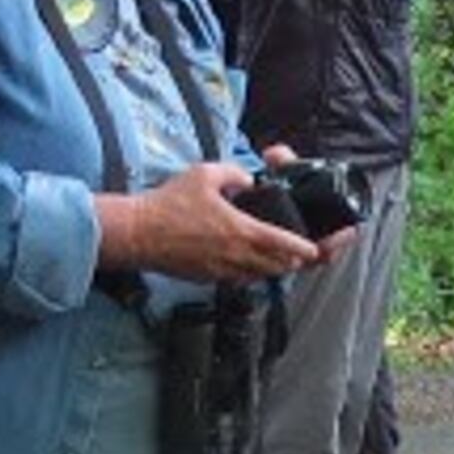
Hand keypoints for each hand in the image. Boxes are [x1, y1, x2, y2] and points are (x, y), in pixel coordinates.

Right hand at [94, 162, 328, 285]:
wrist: (136, 233)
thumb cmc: (168, 203)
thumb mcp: (205, 174)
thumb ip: (234, 174)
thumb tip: (248, 179)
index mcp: (239, 230)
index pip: (282, 243)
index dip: (304, 248)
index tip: (317, 249)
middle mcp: (234, 256)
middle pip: (277, 266)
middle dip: (295, 261)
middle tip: (307, 254)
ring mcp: (220, 271)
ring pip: (259, 276)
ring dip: (274, 268)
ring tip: (284, 259)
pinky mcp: (206, 278)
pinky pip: (238, 279)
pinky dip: (251, 273)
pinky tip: (251, 264)